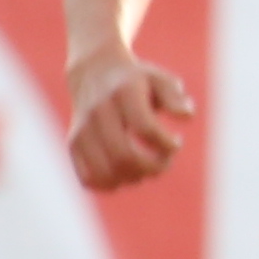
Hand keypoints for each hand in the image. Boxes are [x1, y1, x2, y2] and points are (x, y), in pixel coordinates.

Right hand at [66, 49, 194, 193]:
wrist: (95, 73)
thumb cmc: (137, 80)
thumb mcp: (160, 80)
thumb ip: (175, 98)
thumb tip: (186, 117)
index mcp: (123, 94)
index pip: (145, 128)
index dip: (166, 144)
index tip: (176, 141)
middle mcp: (98, 113)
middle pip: (124, 156)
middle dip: (153, 167)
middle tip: (165, 161)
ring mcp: (82, 131)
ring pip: (106, 173)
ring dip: (134, 178)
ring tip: (146, 168)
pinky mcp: (73, 145)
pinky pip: (88, 179)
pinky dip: (111, 185)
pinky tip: (126, 173)